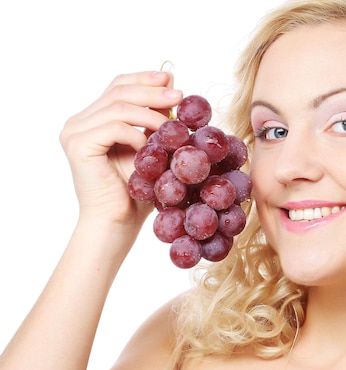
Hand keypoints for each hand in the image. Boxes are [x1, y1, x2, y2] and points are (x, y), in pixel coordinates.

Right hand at [59, 71, 182, 226]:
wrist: (117, 223)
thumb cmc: (136, 191)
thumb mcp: (151, 148)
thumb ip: (156, 121)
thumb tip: (174, 87)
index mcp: (94, 119)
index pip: (118, 86)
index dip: (144, 78)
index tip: (171, 79)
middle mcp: (79, 122)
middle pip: (118, 91)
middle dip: (152, 91)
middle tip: (179, 97)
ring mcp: (74, 132)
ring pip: (118, 106)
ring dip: (151, 114)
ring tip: (173, 128)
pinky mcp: (78, 145)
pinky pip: (114, 127)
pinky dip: (137, 134)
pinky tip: (150, 149)